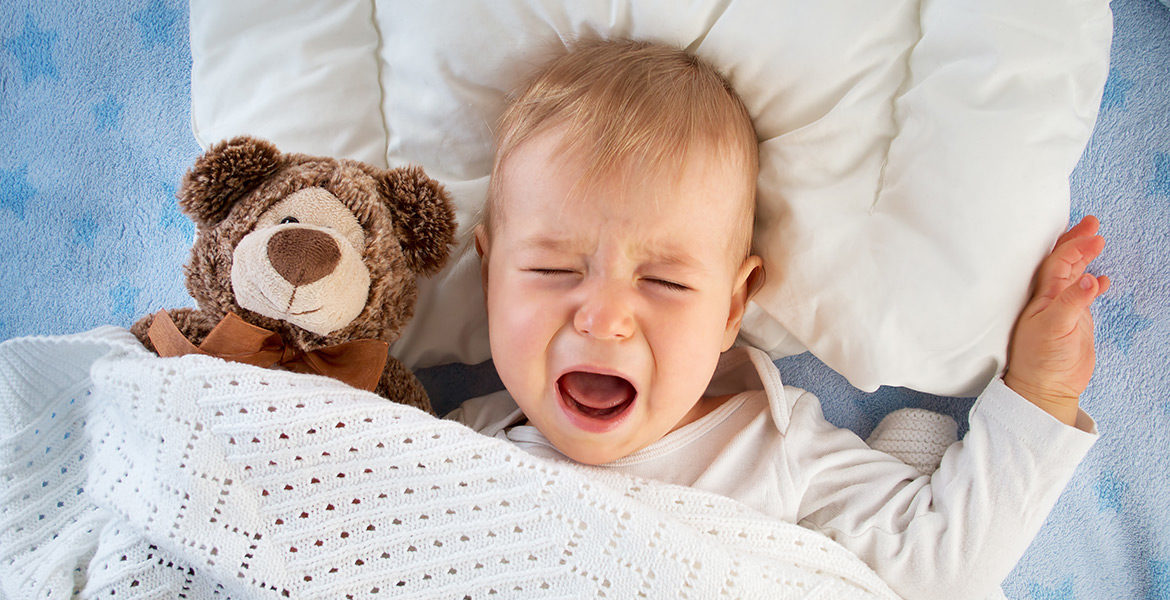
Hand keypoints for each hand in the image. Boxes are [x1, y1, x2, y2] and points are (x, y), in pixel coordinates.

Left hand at [1003, 216, 1109, 425]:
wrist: (1044, 389)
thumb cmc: (1040, 361)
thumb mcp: (1056, 329)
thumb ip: (1073, 303)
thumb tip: (1092, 279)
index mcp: (1041, 297)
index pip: (1057, 263)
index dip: (1073, 246)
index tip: (1092, 234)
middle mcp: (1050, 299)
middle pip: (1063, 263)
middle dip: (1077, 242)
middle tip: (1093, 224)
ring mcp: (1063, 309)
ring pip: (1074, 276)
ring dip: (1085, 258)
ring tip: (1097, 240)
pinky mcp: (1074, 323)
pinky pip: (1084, 296)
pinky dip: (1093, 285)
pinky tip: (1102, 279)